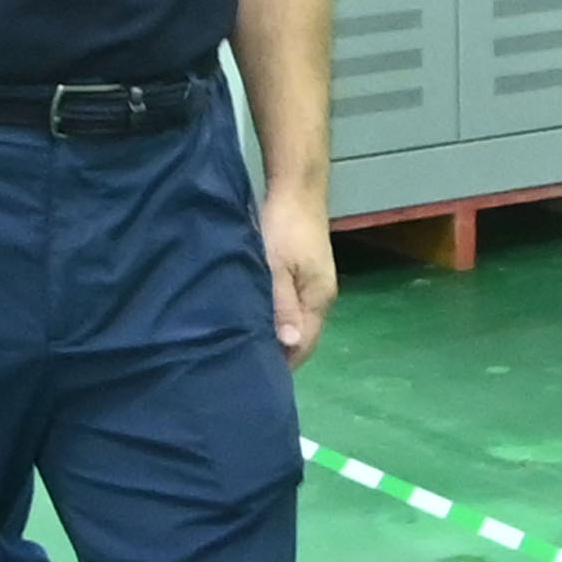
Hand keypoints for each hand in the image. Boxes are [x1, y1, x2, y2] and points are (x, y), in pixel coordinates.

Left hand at [260, 186, 339, 367]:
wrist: (295, 186)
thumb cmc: (285, 226)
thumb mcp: (277, 267)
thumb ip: (283, 306)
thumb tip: (290, 345)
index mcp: (319, 299)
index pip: (304, 346)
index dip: (282, 364)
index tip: (253, 376)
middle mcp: (320, 296)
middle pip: (300, 336)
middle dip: (276, 351)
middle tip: (242, 363)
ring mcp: (312, 283)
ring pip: (293, 319)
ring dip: (273, 332)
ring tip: (242, 344)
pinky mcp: (301, 271)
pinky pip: (288, 303)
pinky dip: (273, 314)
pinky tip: (252, 315)